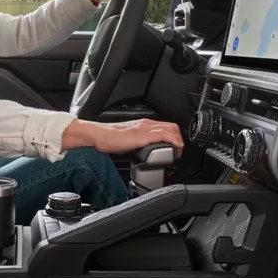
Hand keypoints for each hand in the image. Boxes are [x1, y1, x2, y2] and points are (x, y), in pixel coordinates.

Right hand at [62, 118, 183, 156]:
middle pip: (172, 127)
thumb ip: (138, 143)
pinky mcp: (142, 136)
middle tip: (178, 152)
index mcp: (143, 124)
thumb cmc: (109, 138)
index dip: (175, 137)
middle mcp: (146, 124)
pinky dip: (173, 142)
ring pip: (171, 130)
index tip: (175, 148)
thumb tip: (145, 153)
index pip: (166, 126)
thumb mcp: (128, 139)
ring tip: (176, 153)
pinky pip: (164, 135)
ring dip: (178, 142)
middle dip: (179, 140)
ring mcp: (145, 129)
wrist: (98, 135)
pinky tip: (173, 150)